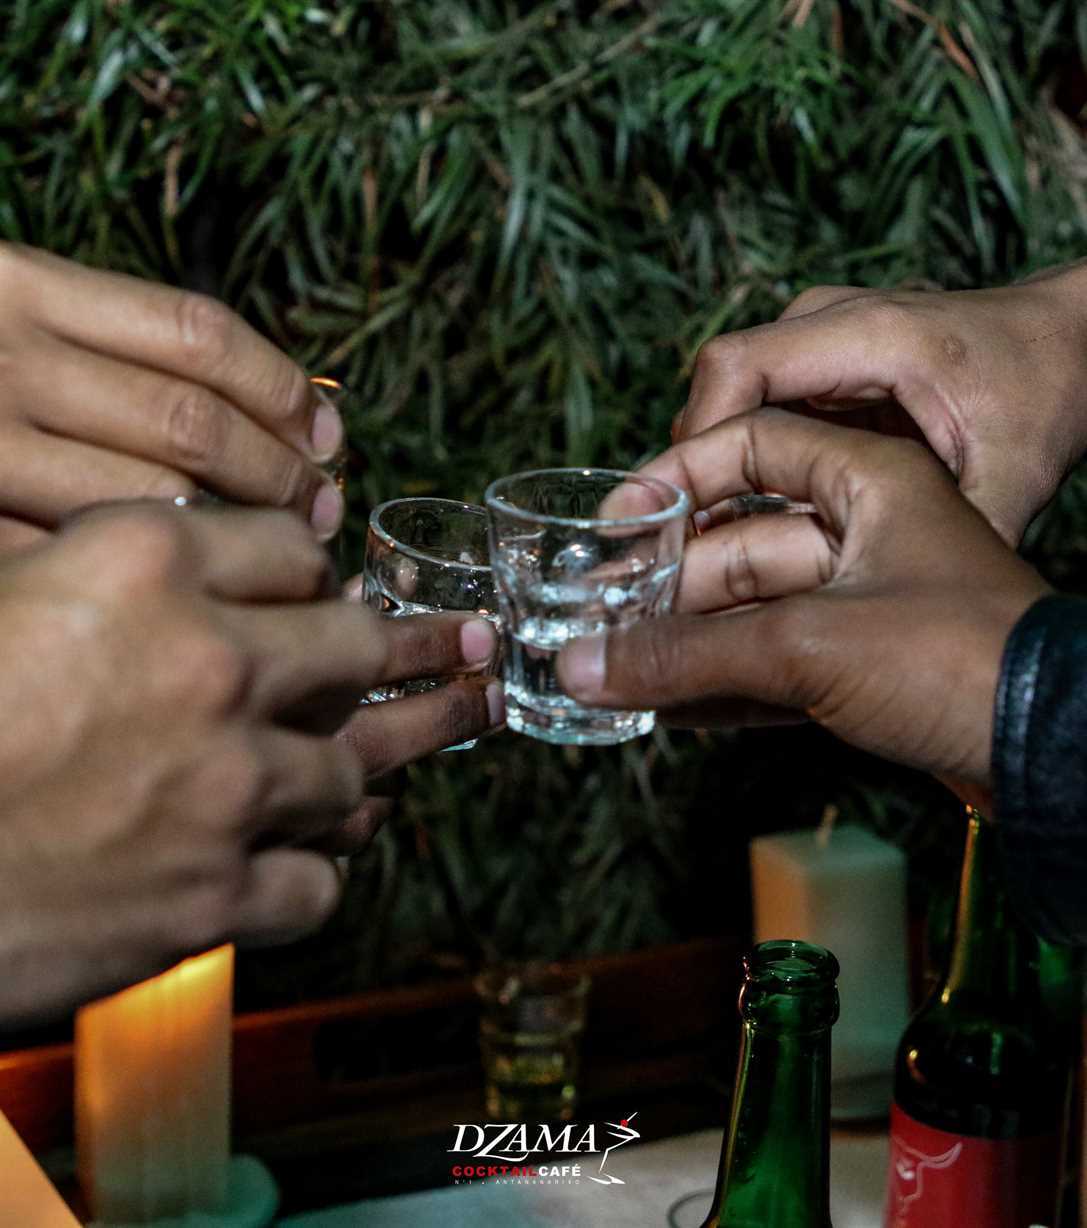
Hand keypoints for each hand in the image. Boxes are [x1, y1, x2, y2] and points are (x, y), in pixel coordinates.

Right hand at [0, 242, 343, 551]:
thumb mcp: (11, 306)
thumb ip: (105, 335)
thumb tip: (260, 401)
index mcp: (23, 284)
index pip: (198, 334)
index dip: (283, 391)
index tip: (327, 436)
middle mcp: (3, 355)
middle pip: (191, 422)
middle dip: (277, 473)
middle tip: (320, 507)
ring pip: (153, 494)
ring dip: (237, 528)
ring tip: (280, 546)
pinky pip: (91, 548)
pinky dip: (160, 561)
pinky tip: (194, 572)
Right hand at [0, 504, 499, 1022]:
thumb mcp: (1, 592)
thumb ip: (97, 567)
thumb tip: (184, 565)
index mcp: (140, 564)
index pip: (287, 544)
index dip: (312, 566)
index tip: (330, 584)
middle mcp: (206, 662)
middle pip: (355, 639)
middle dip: (417, 642)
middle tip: (469, 644)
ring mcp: (224, 783)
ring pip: (351, 762)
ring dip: (386, 754)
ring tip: (447, 728)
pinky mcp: (215, 894)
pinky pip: (317, 878)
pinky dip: (320, 865)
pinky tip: (324, 852)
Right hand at [557, 409, 1049, 793]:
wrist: (1062, 753)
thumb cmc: (967, 660)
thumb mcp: (812, 647)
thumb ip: (686, 656)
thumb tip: (580, 666)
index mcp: (873, 473)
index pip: (753, 438)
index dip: (678, 473)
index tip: (615, 520)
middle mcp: (869, 523)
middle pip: (741, 532)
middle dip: (669, 579)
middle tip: (599, 615)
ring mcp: (871, 592)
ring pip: (755, 602)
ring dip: (689, 637)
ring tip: (619, 668)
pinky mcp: (873, 654)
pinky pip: (781, 652)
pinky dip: (728, 678)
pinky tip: (673, 708)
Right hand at [673, 265, 1086, 543]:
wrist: (1069, 344)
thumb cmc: (1043, 395)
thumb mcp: (1012, 482)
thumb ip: (947, 539)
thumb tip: (886, 611)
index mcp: (872, 334)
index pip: (736, 367)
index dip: (696, 440)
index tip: (677, 514)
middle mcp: (833, 321)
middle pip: (717, 385)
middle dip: (691, 466)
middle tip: (670, 545)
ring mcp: (821, 334)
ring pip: (729, 398)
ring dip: (712, 467)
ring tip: (697, 543)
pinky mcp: (820, 358)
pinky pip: (755, 405)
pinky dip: (739, 461)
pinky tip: (739, 524)